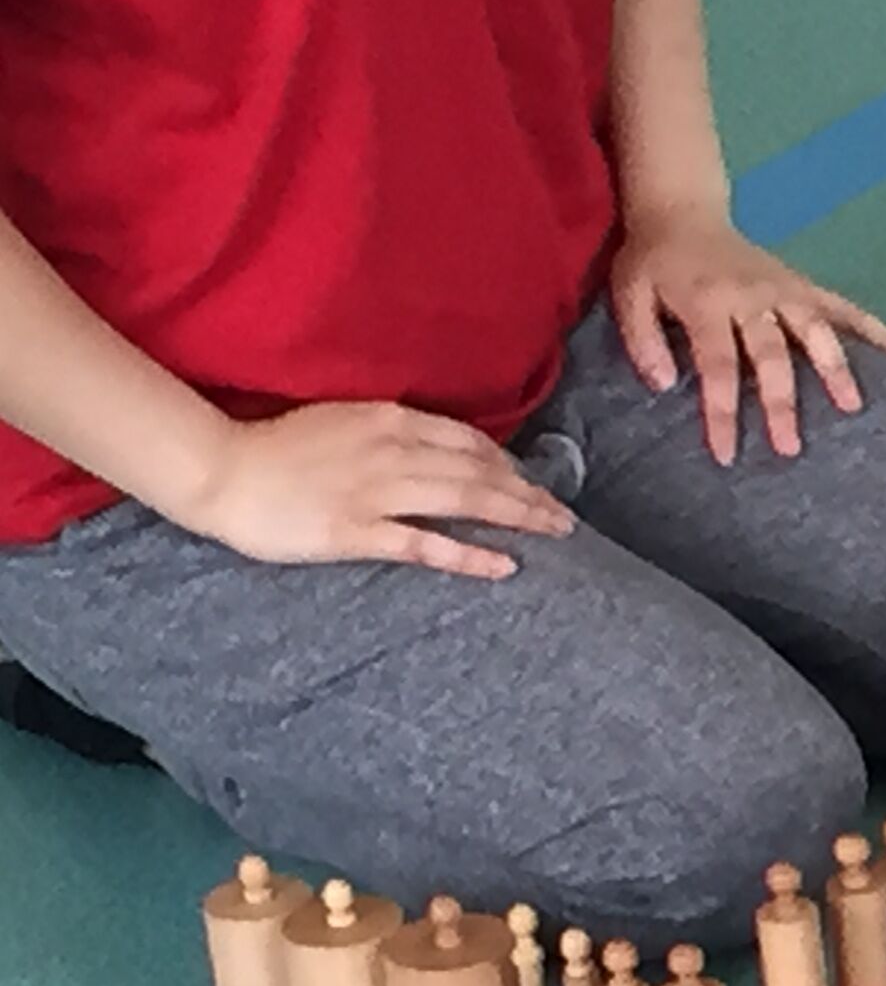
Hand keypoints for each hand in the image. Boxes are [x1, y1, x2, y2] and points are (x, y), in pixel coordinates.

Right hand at [174, 403, 576, 581]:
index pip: (467, 439)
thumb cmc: (275, 448)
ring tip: (554, 533)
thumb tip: (433, 447)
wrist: (219, 468)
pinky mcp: (357, 531)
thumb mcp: (341, 421)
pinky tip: (506, 565)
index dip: (508, 462)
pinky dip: (470, 555)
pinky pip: (425, 544)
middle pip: (479, 472)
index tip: (532, 482)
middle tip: (565, 517)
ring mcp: (376, 492)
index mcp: (387, 419)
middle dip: (528, 493)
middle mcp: (391, 451)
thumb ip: (388, 431)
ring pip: (464, 500)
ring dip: (516, 517)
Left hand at [607, 209, 885, 463]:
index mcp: (707, 300)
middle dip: (781, 401)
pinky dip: (883, 336)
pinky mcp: (805, 288)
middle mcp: (753, 295)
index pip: (717, 362)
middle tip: (790, 447)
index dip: (721, 408)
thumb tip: (664, 385)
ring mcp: (785, 290)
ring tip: (853, 408)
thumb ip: (642, 339)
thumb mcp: (627, 294)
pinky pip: (850, 312)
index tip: (726, 453)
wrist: (682, 210)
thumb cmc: (653, 261)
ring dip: (836, 368)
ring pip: (817, 330)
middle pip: (772, 353)